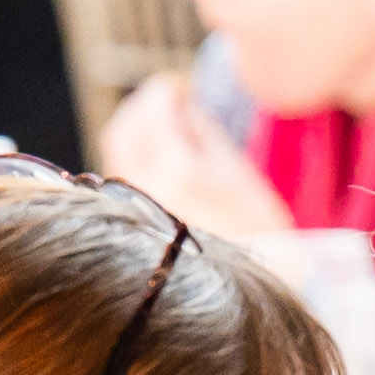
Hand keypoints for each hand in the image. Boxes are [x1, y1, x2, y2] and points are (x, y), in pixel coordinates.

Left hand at [96, 74, 292, 240]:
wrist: (245, 290)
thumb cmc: (254, 231)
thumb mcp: (238, 172)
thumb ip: (203, 131)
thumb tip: (181, 105)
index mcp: (177, 172)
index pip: (154, 112)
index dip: (163, 91)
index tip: (176, 84)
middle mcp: (145, 190)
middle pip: (123, 131)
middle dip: (141, 108)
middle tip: (165, 100)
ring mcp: (133, 211)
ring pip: (119, 157)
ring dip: (137, 133)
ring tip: (165, 129)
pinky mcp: (131, 227)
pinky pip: (125, 180)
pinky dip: (138, 161)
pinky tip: (160, 161)